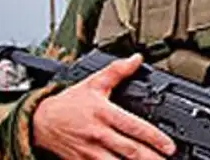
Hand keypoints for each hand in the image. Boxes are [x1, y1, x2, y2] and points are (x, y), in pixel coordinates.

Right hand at [32, 53, 176, 158]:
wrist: (40, 121)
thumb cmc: (69, 104)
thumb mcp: (93, 83)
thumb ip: (117, 71)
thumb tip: (137, 59)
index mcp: (104, 113)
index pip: (134, 127)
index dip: (154, 138)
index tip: (170, 146)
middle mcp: (99, 134)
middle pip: (130, 150)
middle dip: (152, 158)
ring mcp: (90, 152)